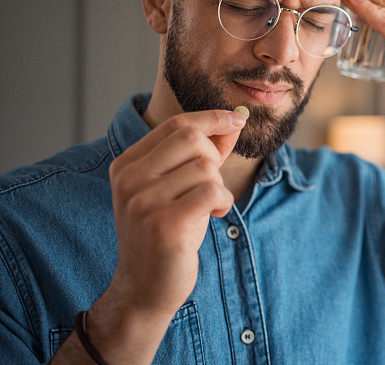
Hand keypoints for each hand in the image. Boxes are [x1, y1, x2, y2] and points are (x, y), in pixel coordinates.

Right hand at [105, 109, 244, 318]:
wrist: (145, 288)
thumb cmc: (167, 233)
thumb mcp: (179, 186)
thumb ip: (203, 152)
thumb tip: (234, 119)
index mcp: (126, 165)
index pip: (175, 124)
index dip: (211, 118)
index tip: (236, 118)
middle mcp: (129, 179)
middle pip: (191, 139)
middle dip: (214, 157)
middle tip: (211, 184)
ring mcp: (143, 201)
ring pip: (205, 168)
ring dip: (219, 187)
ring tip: (209, 207)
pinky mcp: (164, 224)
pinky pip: (212, 191)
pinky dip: (223, 201)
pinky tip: (215, 215)